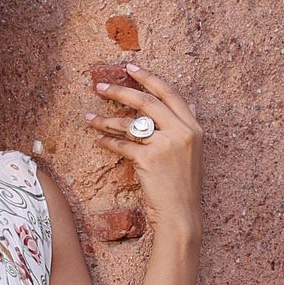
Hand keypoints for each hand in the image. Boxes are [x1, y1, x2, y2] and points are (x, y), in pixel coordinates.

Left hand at [86, 62, 202, 242]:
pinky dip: (108, 142)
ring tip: (89, 117)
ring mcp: (165, 144)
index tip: (130, 68)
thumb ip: (189, 127)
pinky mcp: (148, 158)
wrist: (181, 215)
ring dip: (106, 119)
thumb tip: (193, 105)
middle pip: (146, 101)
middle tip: (100, 86)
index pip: (170, 93)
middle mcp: (181, 131)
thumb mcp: (194, 153)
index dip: (149, 78)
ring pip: (129, 123)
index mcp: (193, 127)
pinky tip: (98, 139)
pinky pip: (122, 145)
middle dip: (120, 91)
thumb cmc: (183, 187)